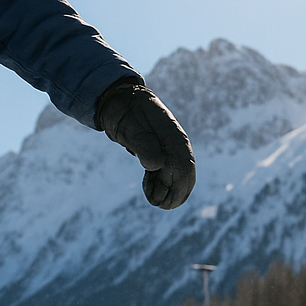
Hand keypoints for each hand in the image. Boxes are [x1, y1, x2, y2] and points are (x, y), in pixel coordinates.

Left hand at [95, 79, 195, 209]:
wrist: (119, 101)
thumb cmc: (126, 113)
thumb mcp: (131, 128)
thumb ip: (144, 145)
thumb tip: (156, 166)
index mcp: (174, 138)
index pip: (185, 167)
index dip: (179, 188)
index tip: (166, 202)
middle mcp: (175, 145)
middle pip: (184, 175)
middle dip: (175, 194)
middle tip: (158, 205)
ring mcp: (168, 149)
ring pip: (174, 175)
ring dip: (166, 191)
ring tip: (152, 199)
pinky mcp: (158, 152)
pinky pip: (164, 172)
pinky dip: (159, 184)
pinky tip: (149, 189)